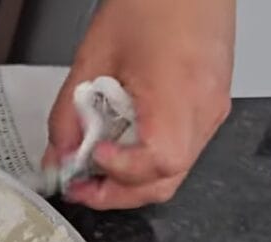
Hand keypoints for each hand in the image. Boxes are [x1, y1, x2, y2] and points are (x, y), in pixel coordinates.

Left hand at [42, 0, 235, 209]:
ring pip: (176, 170)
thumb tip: (58, 155)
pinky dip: (148, 158)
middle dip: (119, 192)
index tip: (90, 159)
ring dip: (132, 180)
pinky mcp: (211, 105)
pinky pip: (182, 148)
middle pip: (167, 179)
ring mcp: (213, 109)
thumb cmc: (153, 4)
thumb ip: (69, 114)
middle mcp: (205, 108)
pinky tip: (121, 146)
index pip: (159, 161)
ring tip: (94, 169)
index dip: (121, 171)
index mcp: (179, 94)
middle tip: (81, 187)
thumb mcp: (93, 59)